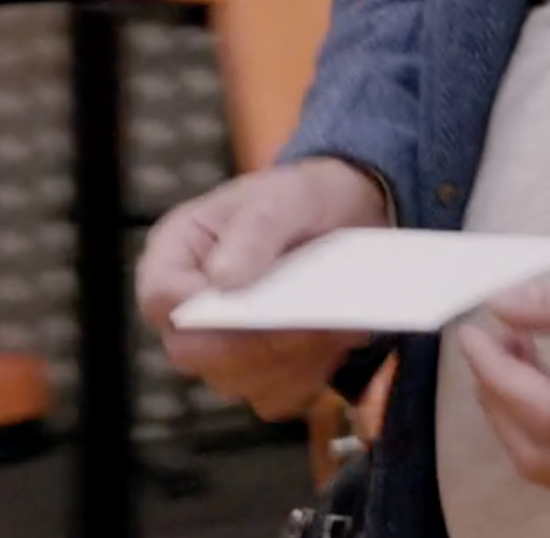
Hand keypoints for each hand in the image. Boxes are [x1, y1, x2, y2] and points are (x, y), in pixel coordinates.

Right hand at [135, 159, 385, 417]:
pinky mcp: (262, 371)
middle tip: (315, 320)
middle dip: (260, 341)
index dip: (197, 310)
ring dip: (294, 359)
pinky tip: (341, 340)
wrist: (349, 217)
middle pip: (196, 354)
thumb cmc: (303, 201)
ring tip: (340, 324)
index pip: (159, 298)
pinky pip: (277, 395)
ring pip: (238, 382)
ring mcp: (222, 347)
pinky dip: (312, 372)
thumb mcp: (286, 196)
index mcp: (174, 257)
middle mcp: (187, 311)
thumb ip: (255, 231)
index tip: (250, 301)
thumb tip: (224, 280)